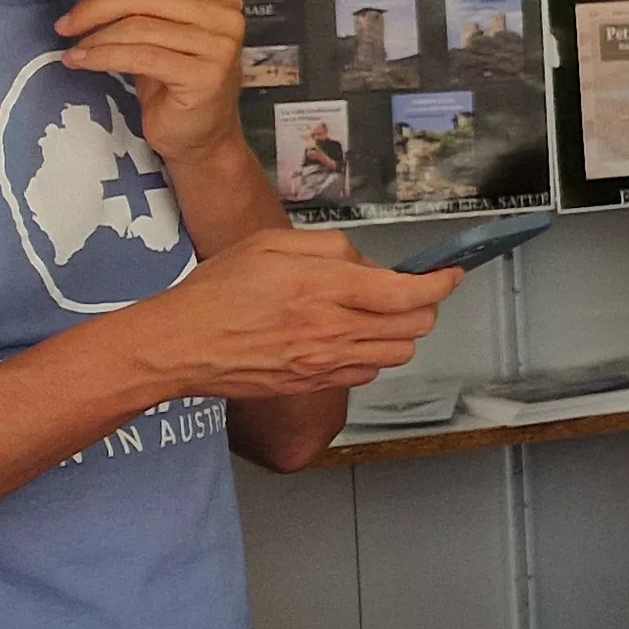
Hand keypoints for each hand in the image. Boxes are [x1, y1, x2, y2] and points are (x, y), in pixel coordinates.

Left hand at [58, 0, 250, 161]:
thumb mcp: (170, 30)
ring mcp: (219, 49)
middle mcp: (227, 20)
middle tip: (67, 22)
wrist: (199, 135)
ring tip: (73, 47)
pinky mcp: (203, 77)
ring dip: (94, 37)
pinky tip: (81, 61)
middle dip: (97, 6)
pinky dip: (101, 57)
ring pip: (139, 27)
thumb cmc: (178, 81)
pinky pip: (139, 57)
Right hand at [94, 228, 458, 400]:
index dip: (441, 283)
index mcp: (325, 288)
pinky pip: (367, 373)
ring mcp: (325, 363)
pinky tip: (350, 339)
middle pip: (415, 327)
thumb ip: (332, 248)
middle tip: (412, 291)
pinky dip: (372, 356)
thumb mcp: (273, 244)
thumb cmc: (217, 291)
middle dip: (425, 306)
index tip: (450, 274)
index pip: (409, 292)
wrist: (179, 344)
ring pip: (397, 354)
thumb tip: (369, 264)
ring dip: (401, 333)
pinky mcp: (314, 384)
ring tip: (379, 315)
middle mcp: (332, 330)